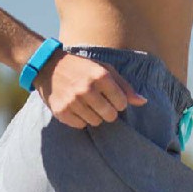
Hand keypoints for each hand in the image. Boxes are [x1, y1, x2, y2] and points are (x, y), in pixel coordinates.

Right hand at [32, 49, 148, 129]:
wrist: (49, 66)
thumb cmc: (82, 67)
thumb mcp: (104, 69)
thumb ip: (124, 86)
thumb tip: (143, 102)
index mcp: (100, 75)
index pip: (122, 103)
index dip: (118, 102)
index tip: (111, 97)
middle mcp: (87, 88)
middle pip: (110, 116)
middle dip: (108, 112)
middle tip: (99, 102)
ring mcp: (73, 100)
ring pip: (96, 122)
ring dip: (94, 115)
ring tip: (86, 103)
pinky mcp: (62, 111)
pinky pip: (81, 125)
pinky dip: (80, 119)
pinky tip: (76, 107)